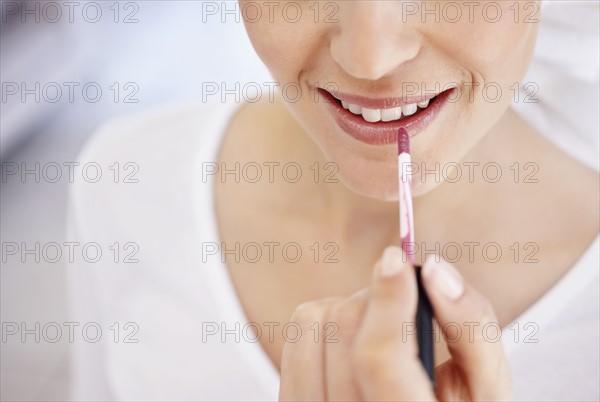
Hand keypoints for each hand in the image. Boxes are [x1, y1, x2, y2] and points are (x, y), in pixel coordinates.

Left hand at [278, 246, 512, 400]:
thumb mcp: (485, 385)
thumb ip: (472, 326)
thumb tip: (436, 269)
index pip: (379, 357)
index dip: (389, 300)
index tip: (397, 261)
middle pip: (345, 325)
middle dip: (378, 302)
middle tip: (402, 314)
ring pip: (313, 322)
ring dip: (349, 310)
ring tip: (379, 331)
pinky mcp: (295, 397)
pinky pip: (296, 334)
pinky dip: (324, 322)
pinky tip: (351, 344)